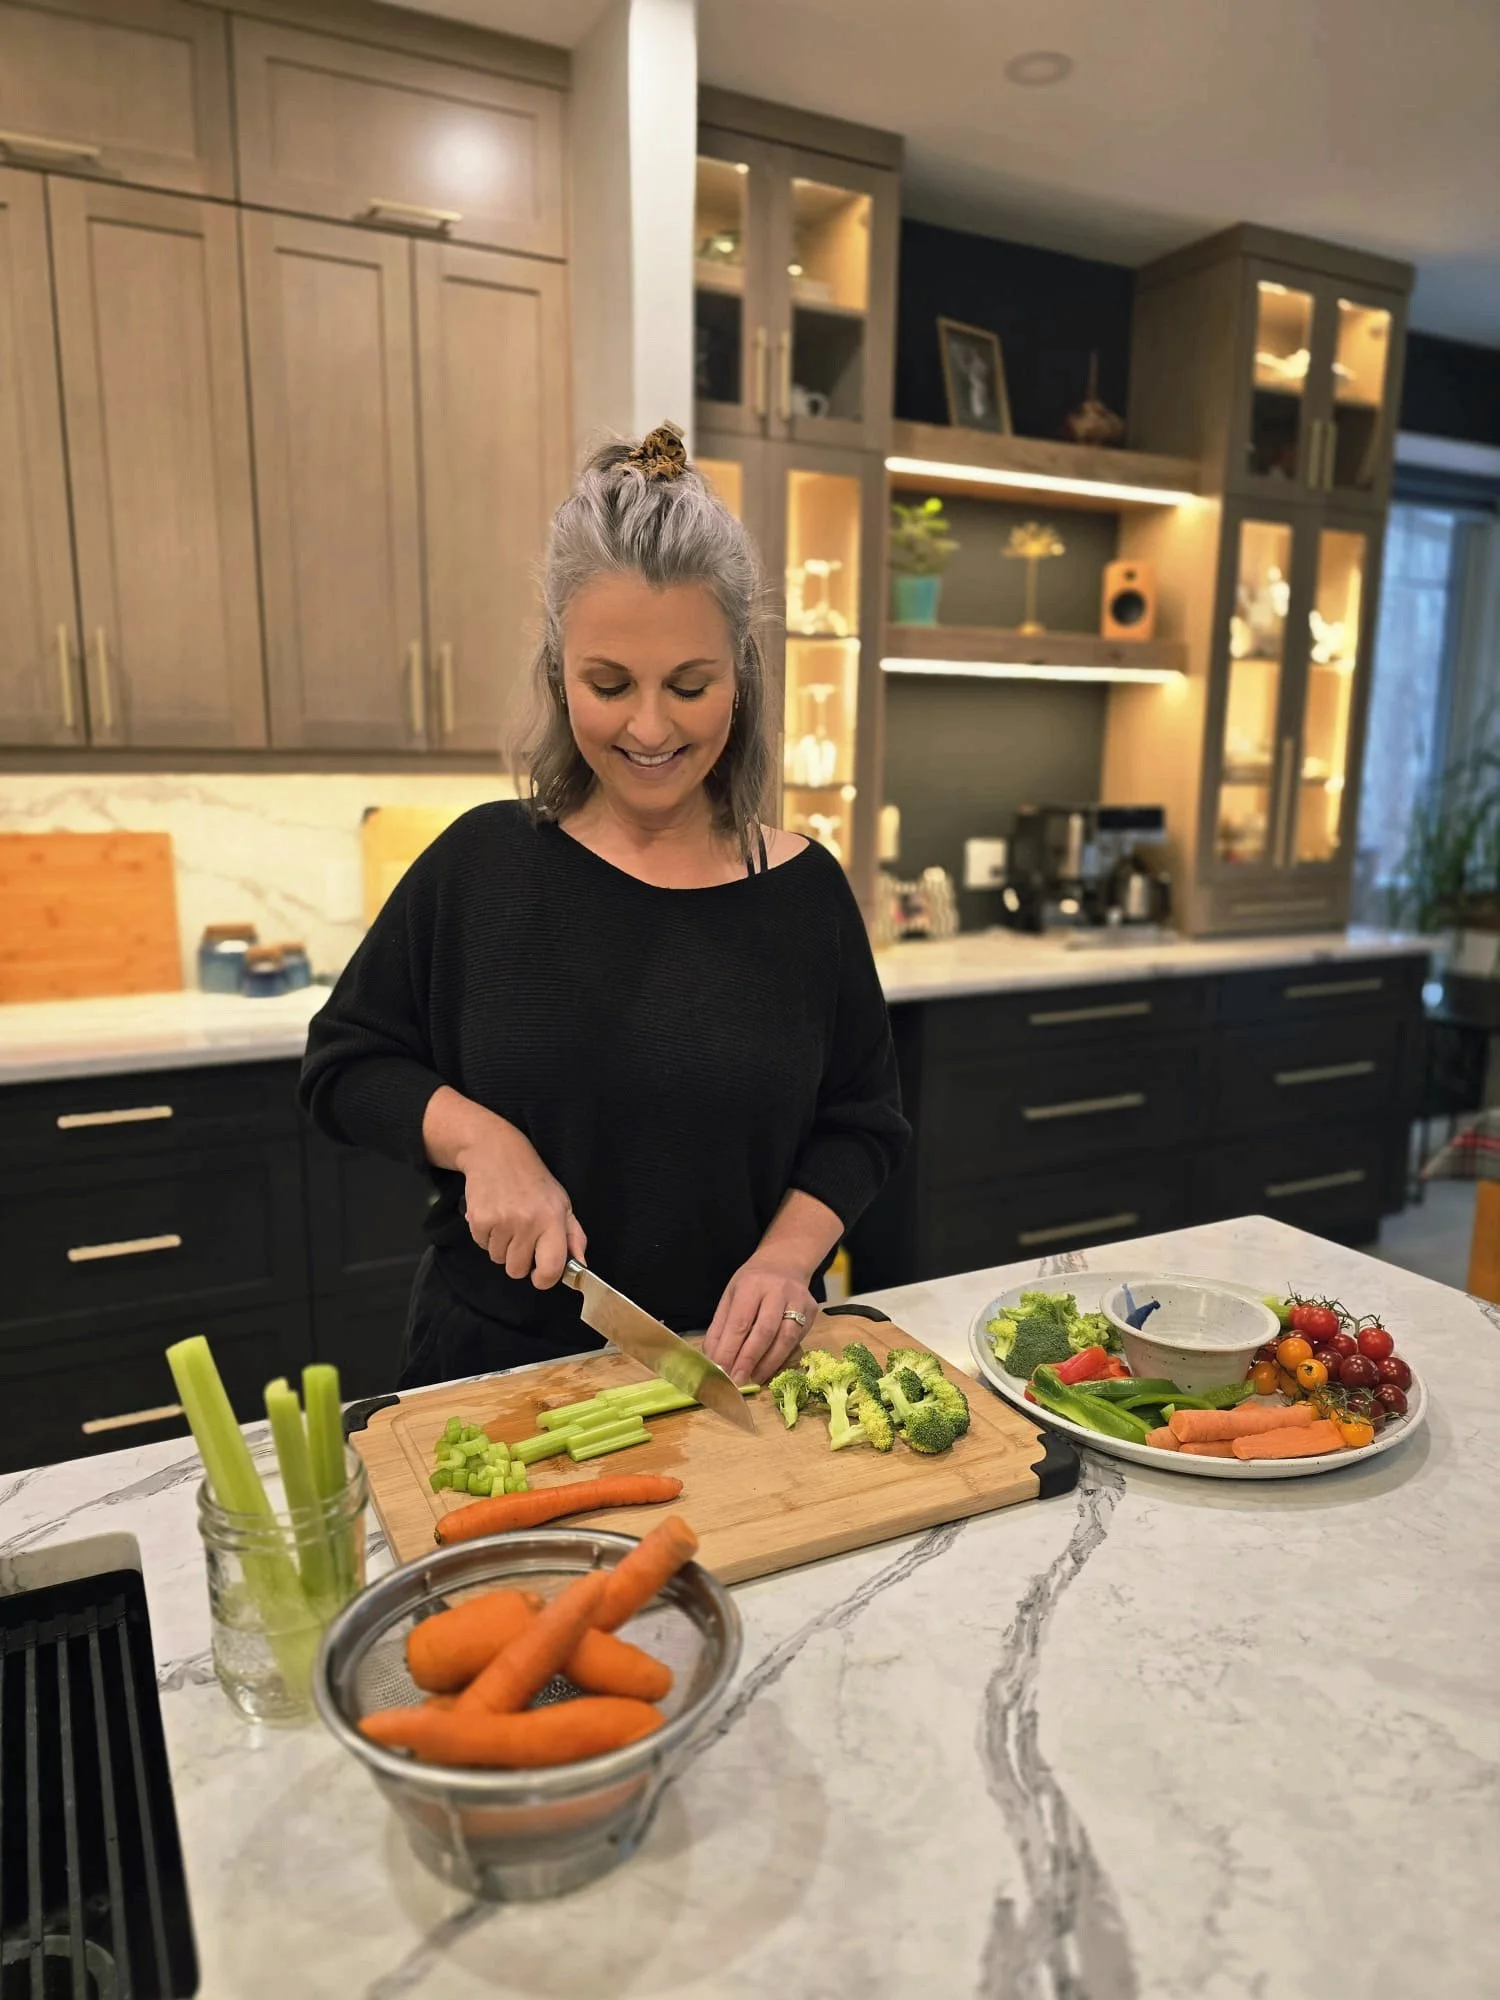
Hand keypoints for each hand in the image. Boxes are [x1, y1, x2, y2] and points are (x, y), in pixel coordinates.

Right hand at [455, 1115, 585, 1287]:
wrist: (495, 1153)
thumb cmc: (533, 1180)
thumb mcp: (562, 1203)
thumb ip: (574, 1235)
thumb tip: (581, 1264)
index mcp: (553, 1219)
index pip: (551, 1268)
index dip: (545, 1279)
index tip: (541, 1274)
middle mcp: (528, 1222)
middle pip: (518, 1271)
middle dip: (519, 1261)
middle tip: (522, 1237)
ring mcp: (501, 1222)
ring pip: (498, 1260)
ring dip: (502, 1247)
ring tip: (507, 1221)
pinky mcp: (478, 1220)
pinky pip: (482, 1246)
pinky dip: (487, 1237)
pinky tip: (494, 1216)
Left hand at [704, 1256, 816, 1384]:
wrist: (785, 1263)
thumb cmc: (752, 1283)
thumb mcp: (731, 1296)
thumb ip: (720, 1327)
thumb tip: (713, 1359)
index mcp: (751, 1284)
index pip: (740, 1322)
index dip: (730, 1349)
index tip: (721, 1370)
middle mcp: (778, 1290)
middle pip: (764, 1331)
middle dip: (749, 1359)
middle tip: (737, 1380)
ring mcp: (799, 1300)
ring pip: (786, 1338)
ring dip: (768, 1363)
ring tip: (754, 1378)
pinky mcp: (812, 1311)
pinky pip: (797, 1339)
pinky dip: (782, 1357)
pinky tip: (770, 1367)